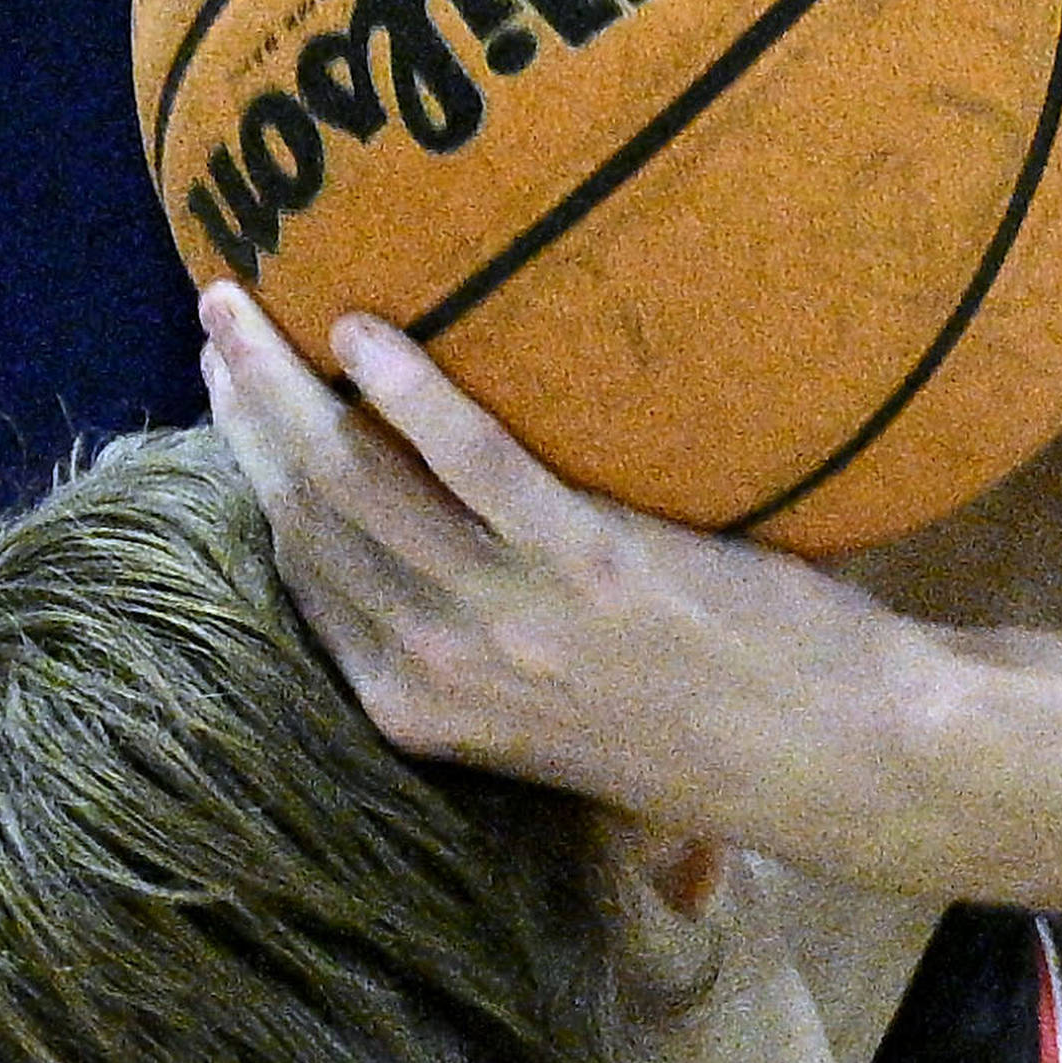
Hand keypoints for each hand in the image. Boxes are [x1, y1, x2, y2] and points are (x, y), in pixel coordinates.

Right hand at [197, 283, 888, 820]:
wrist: (840, 758)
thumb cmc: (718, 737)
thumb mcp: (564, 728)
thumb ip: (487, 668)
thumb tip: (439, 583)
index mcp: (420, 709)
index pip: (303, 572)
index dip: (260, 476)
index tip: (238, 403)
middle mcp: (443, 669)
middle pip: (308, 515)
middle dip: (250, 412)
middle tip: (221, 323)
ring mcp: (511, 617)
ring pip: (357, 480)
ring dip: (290, 382)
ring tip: (257, 304)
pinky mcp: (589, 564)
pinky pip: (470, 459)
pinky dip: (412, 389)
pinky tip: (366, 330)